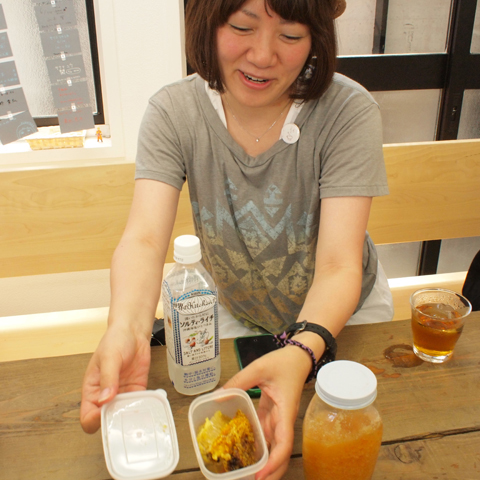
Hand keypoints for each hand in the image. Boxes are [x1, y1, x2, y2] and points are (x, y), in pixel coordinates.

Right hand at [80, 324, 150, 433]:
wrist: (133, 331)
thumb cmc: (115, 340)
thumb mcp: (109, 357)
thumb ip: (108, 378)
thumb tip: (104, 400)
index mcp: (92, 389)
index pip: (87, 416)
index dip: (94, 420)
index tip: (105, 415)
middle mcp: (106, 395)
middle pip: (106, 420)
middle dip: (114, 422)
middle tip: (124, 416)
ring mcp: (122, 393)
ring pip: (123, 415)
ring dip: (130, 415)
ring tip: (137, 412)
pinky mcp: (136, 389)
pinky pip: (138, 404)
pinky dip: (142, 406)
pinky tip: (147, 404)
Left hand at [223, 345, 311, 479]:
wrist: (297, 356)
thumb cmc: (283, 362)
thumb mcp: (259, 368)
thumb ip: (239, 381)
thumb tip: (218, 396)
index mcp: (285, 410)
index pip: (284, 442)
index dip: (274, 462)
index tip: (261, 475)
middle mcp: (283, 419)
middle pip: (281, 453)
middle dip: (270, 472)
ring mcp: (278, 419)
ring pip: (274, 447)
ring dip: (264, 462)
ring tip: (246, 473)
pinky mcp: (272, 415)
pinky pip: (266, 435)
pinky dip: (258, 446)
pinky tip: (244, 451)